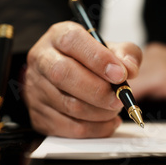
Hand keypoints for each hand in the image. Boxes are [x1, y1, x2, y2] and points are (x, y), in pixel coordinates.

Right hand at [22, 21, 141, 137]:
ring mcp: (36, 88)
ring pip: (68, 105)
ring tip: (114, 109)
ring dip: (99, 112)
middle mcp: (42, 59)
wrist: (64, 75)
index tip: (120, 74)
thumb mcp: (111, 48)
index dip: (98, 59)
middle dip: (98, 91)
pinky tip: (107, 122)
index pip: (72, 41)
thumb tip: (129, 69)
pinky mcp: (38, 114)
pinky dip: (94, 129)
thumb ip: (126, 54)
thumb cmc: (89, 60)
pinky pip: (68, 127)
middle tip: (119, 98)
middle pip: (63, 74)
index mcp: (58, 35)